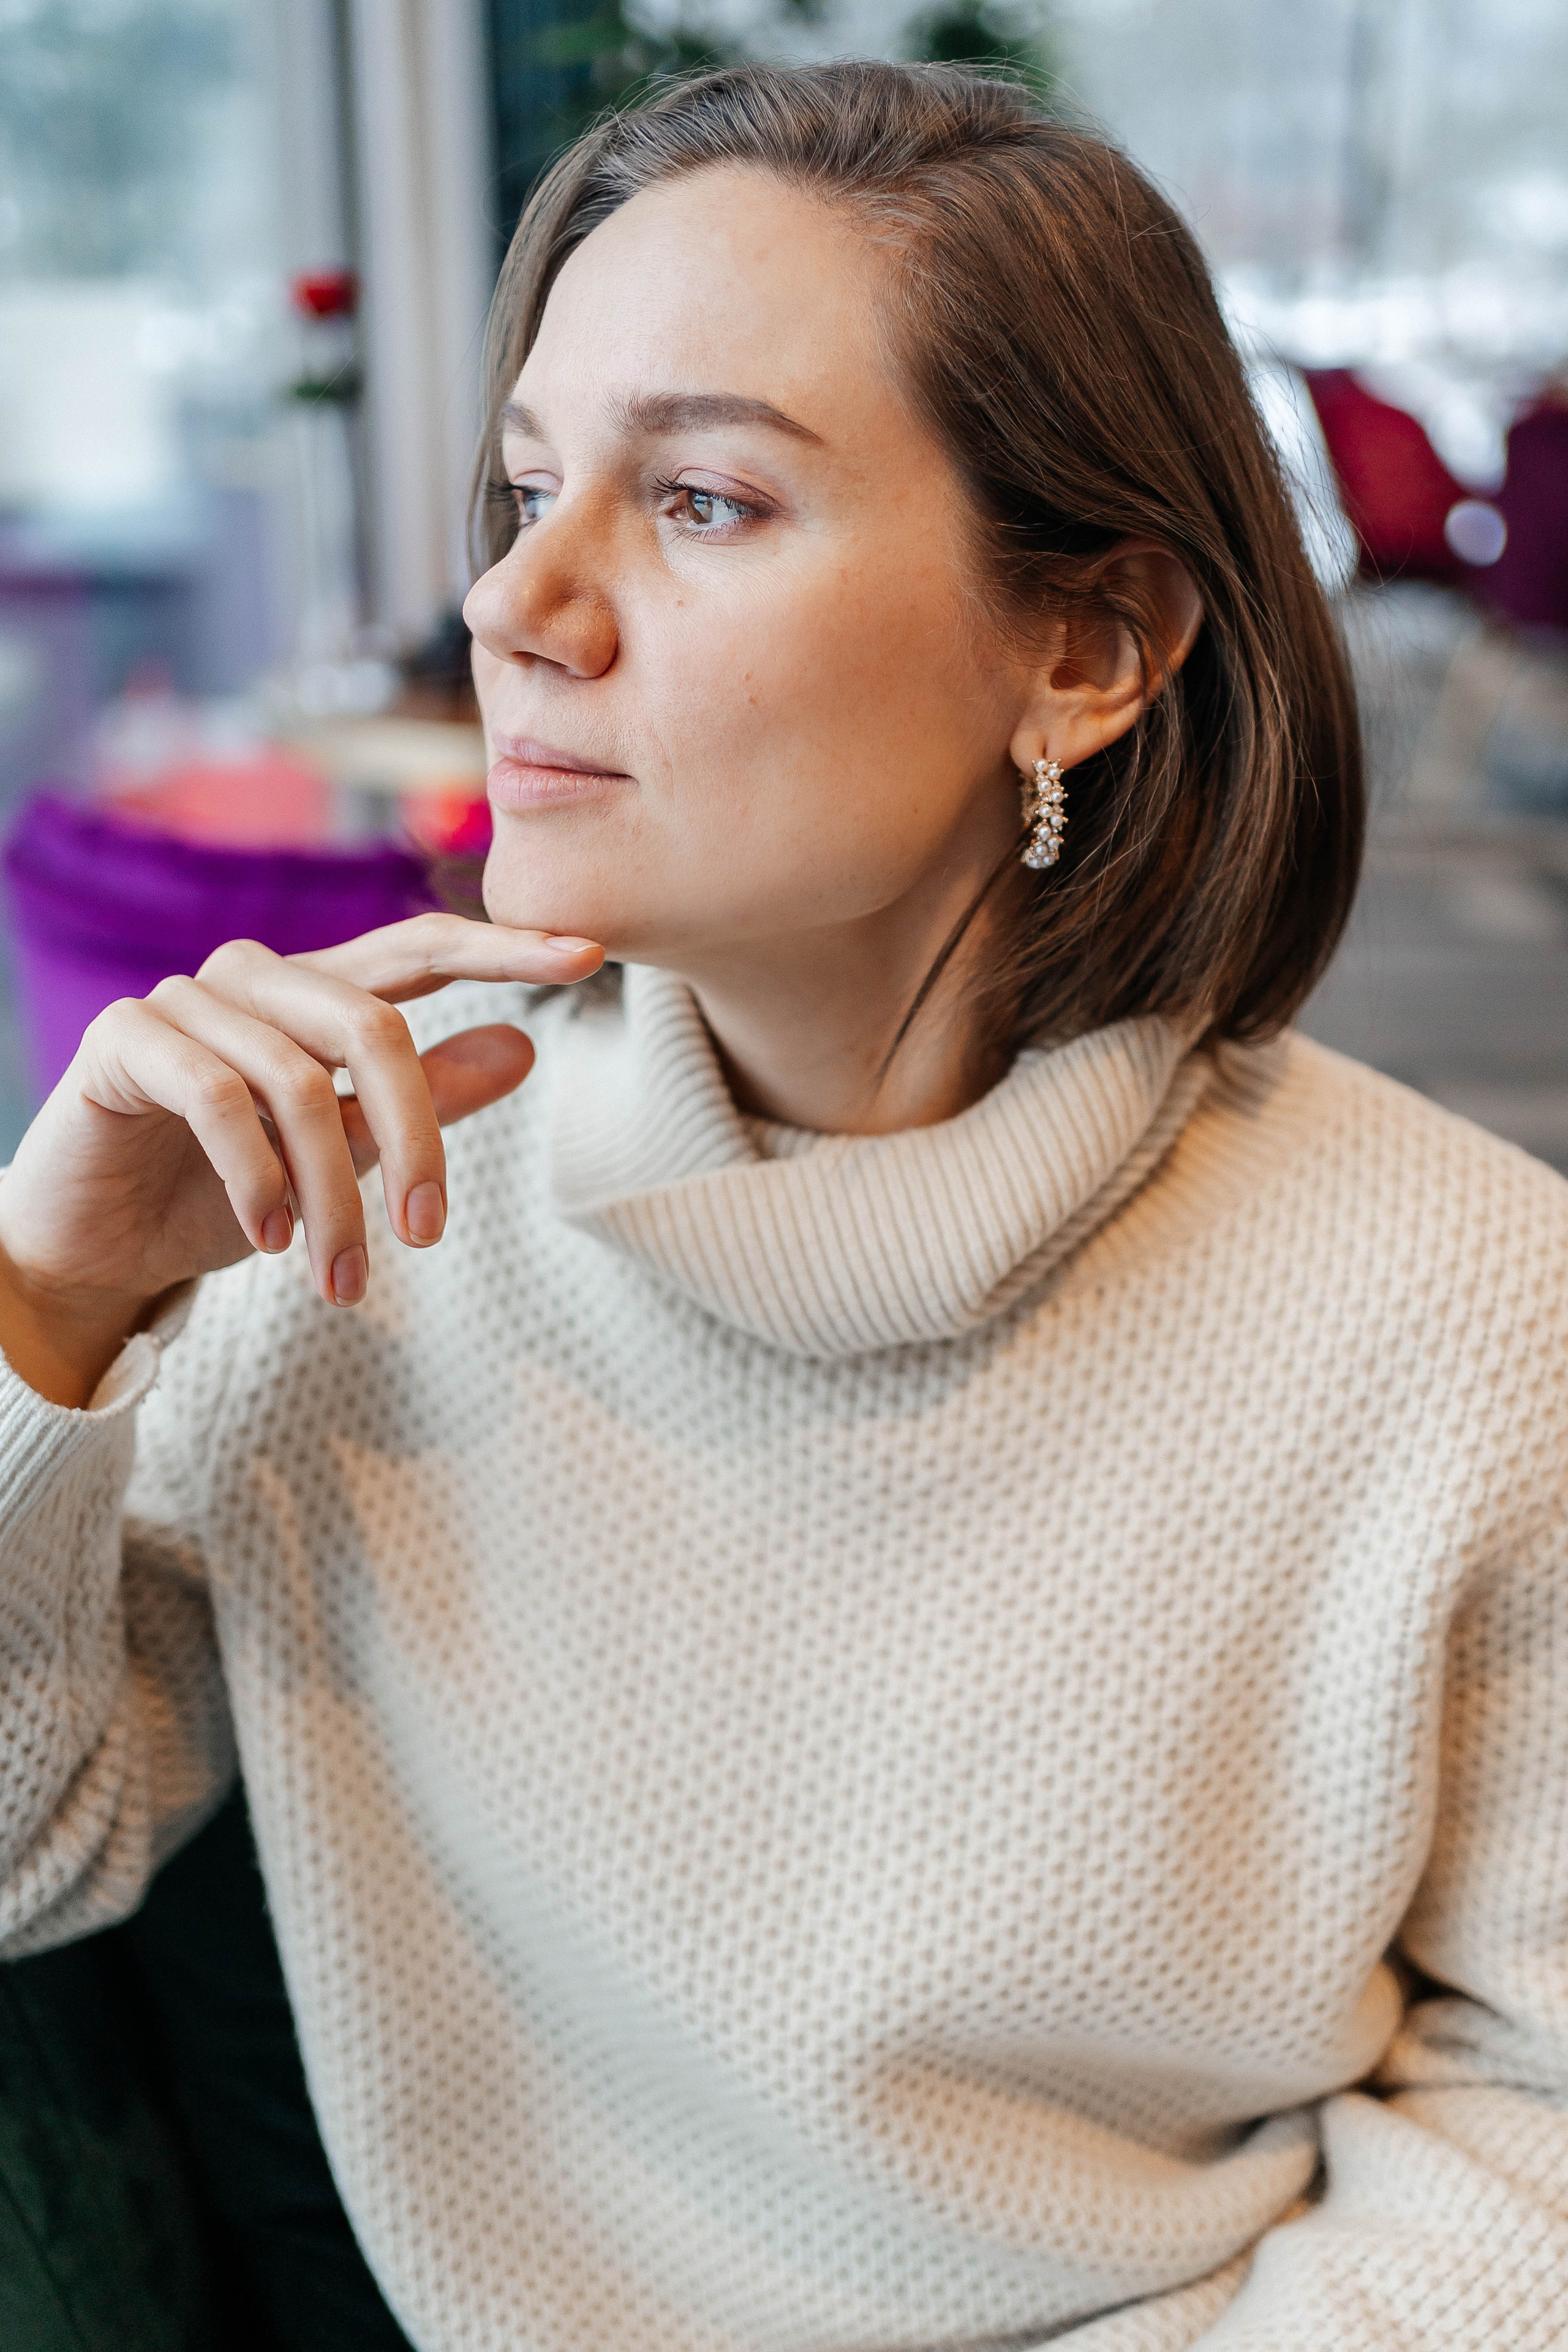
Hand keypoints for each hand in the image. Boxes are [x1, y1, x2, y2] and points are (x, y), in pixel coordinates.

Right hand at [0, 913, 602, 1406]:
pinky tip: (268, 1241)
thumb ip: (426, 1097)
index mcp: (315, 992)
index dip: (504, 950)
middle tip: (428, 1237)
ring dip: (331, 1197)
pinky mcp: (124, 1039)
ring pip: (298, 1082)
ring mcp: (185, 1000)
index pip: (420, 948)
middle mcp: (254, 978)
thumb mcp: (343, 1154)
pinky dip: (257, 1179)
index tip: (592, 956)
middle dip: (416, 1140)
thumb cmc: (226, 1195)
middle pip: (374, 1026)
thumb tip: (526, 1045)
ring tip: (341, 1280)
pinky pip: (217, 1097)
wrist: (95, 1249)